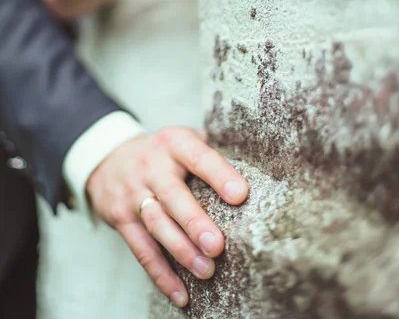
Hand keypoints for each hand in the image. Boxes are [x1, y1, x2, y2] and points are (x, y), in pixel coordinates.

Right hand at [86, 127, 247, 307]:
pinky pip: (141, 249)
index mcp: (174, 143)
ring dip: (182, 251)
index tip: (240, 194)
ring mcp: (134, 193)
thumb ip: (209, 150)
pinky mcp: (120, 218)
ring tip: (207, 271)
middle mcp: (152, 167)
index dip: (218, 175)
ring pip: (158, 225)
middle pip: (173, 196)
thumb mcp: (182, 138)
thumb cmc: (162, 152)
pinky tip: (181, 293)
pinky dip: (160, 274)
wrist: (108, 156)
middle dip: (195, 222)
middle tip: (217, 246)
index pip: (198, 157)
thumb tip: (257, 169)